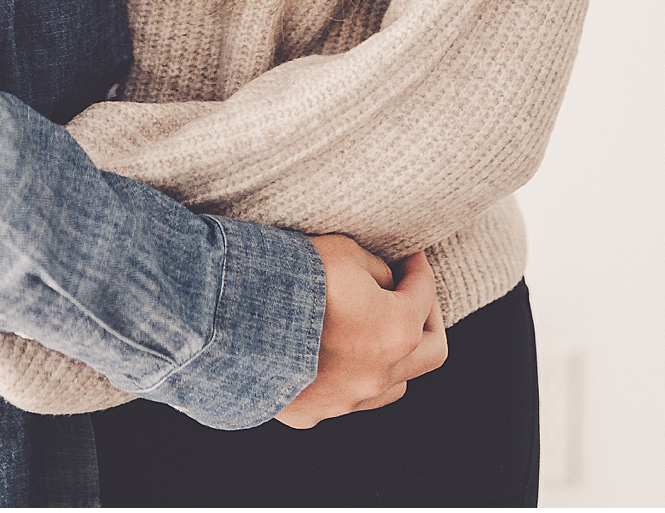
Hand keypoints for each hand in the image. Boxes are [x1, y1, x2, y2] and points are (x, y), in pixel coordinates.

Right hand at [276, 238, 445, 426]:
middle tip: (412, 295)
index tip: (410, 257)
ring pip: (393, 385)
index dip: (419, 268)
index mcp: (396, 330)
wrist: (232, 314)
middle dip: (427, 318)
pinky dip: (349, 374)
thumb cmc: (292, 275)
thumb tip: (385, 283)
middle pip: (432, 353)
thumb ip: (377, 271)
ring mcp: (348, 401)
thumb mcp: (345, 252)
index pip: (424, 294)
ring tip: (375, 329)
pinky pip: (345, 396)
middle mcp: (380, 374)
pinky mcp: (314, 413)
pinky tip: (330, 351)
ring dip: (393, 356)